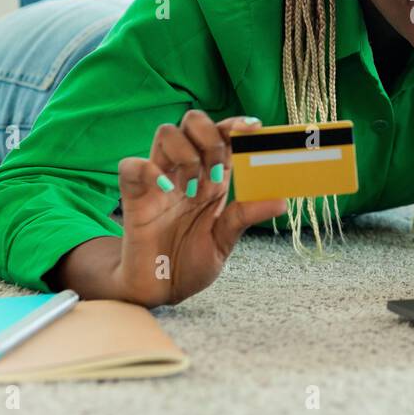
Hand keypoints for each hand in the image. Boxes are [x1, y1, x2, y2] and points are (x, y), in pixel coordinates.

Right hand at [113, 110, 286, 306]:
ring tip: (190, 188)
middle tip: (216, 170)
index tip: (253, 128)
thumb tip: (282, 202)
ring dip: (185, 152)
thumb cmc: (190, 264)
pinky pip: (131, 165)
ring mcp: (159, 181)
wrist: (160, 291)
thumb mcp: (223, 241)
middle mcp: (187, 173)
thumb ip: (245, 217)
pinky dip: (147, 169)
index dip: (235, 125)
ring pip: (166, 133)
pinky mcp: (134, 196)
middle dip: (209, 136)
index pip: (223, 136)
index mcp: (212, 180)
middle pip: (193, 123)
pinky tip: (162, 188)